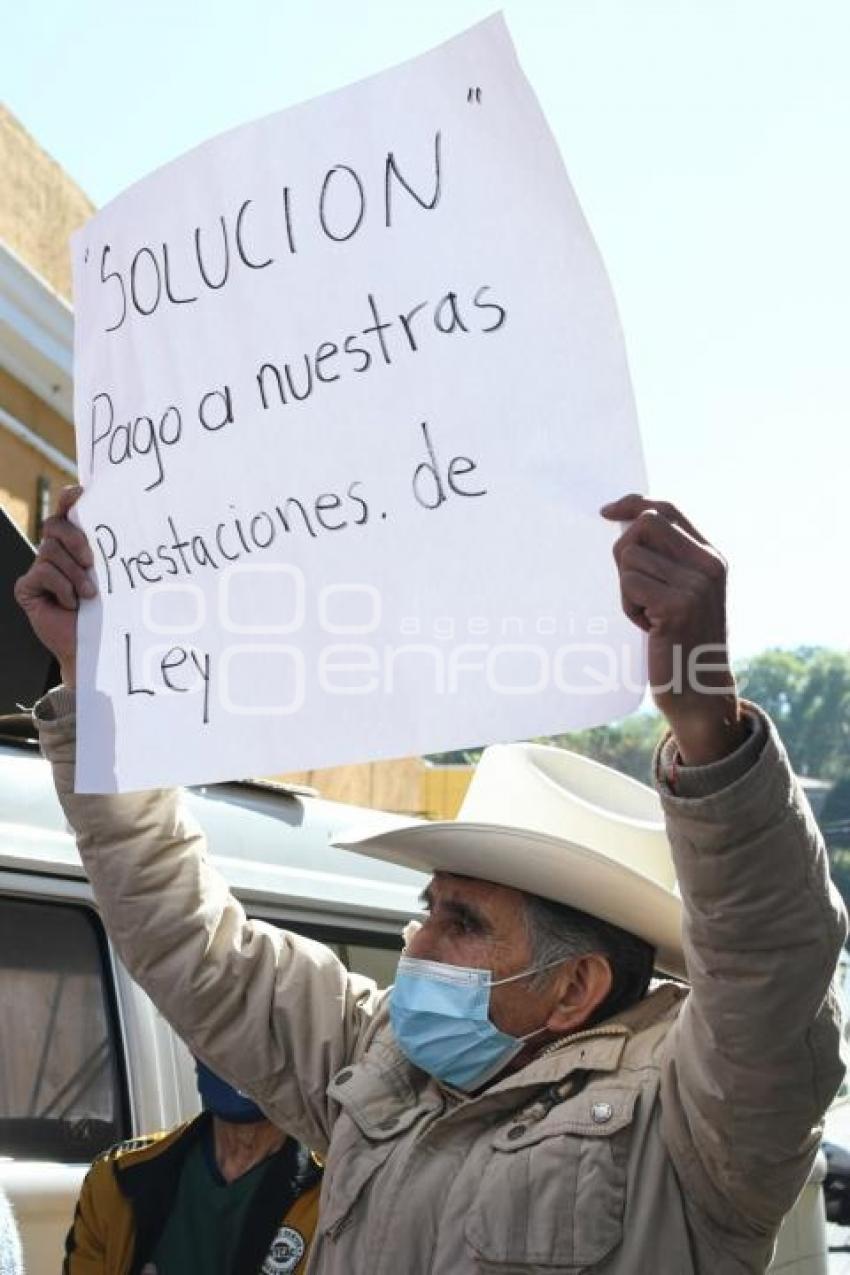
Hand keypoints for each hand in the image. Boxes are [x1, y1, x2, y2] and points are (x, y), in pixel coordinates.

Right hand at [13, 486, 95, 688]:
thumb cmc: (109, 611)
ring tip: (89, 594)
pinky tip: (71, 604)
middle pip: (55, 525)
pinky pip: (42, 573)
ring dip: (74, 573)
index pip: (67, 510)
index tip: (82, 492)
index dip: (70, 498)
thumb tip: (128, 521)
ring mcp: (39, 568)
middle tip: (92, 561)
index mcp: (75, 543)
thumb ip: (110, 550)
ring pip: (49, 550)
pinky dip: (62, 587)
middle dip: (75, 539)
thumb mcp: (112, 575)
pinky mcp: (27, 587)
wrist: (94, 647)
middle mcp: (54, 552)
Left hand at [601, 494, 746, 764]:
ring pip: (630, 556)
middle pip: (644, 523)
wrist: (698, 691)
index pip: (668, 509)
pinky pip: (629, 583)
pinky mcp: (677, 605)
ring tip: (647, 614)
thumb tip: (622, 519)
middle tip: (632, 587)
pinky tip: (647, 627)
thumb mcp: (680, 592)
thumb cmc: (679, 642)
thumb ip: (664, 558)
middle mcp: (709, 564)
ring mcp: (696, 584)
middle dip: (623, 550)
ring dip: (626, 588)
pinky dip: (628, 606)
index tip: (606, 512)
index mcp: (711, 557)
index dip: (633, 503)